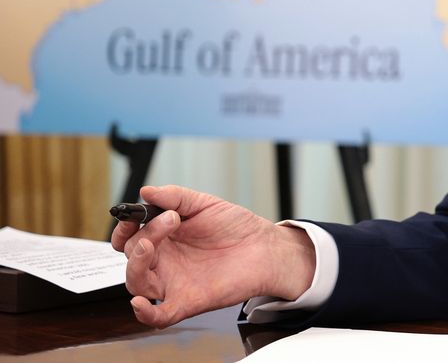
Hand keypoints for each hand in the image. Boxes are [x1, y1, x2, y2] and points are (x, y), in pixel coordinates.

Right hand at [111, 185, 315, 327]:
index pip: (129, 238)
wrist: (265, 247)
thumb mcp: (204, 204)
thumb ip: (175, 197)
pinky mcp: (187, 301)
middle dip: (143, 235)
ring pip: (137, 283)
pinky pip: (159, 315)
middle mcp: (164, 262)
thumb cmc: (236, 227)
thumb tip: (146, 191)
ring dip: (136, 264)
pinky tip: (138, 304)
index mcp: (164, 238)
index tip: (130, 216)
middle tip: (169, 220)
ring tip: (151, 244)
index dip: (123, 228)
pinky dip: (144, 313)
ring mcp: (173, 282)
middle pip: (133, 256)